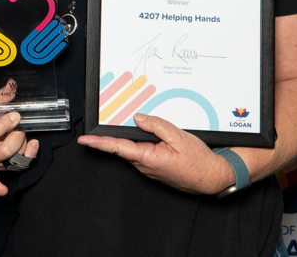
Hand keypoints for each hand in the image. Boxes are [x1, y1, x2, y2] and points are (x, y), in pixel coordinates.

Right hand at [0, 79, 38, 169]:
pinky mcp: (8, 166)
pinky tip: (33, 143)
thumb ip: (1, 96)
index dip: (3, 126)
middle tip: (19, 125)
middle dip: (16, 137)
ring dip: (22, 142)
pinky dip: (31, 153)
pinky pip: (23, 164)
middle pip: (3, 151)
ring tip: (20, 131)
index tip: (15, 115)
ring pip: (14, 157)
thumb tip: (12, 84)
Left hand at [78, 113, 234, 193]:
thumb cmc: (199, 162)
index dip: (98, 143)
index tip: (84, 140)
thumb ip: (156, 125)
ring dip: (132, 139)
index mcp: (147, 158)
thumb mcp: (178, 137)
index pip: (117, 148)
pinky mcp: (154, 168)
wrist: (213, 178)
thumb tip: (138, 118)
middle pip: (123, 146)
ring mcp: (149, 168)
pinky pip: (143, 153)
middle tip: (104, 124)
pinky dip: (142, 143)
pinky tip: (152, 137)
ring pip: (134, 149)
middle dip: (114, 135)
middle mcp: (144, 165)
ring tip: (141, 127)